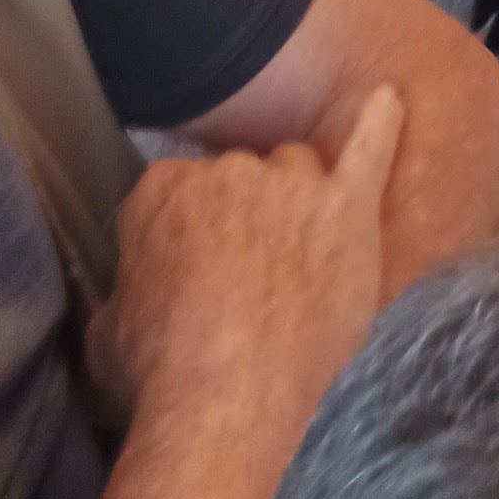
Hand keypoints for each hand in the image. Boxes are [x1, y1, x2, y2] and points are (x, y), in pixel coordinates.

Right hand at [103, 85, 402, 429]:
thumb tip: (133, 295)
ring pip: (301, 172)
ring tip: (298, 262)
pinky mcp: (347, 208)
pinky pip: (371, 148)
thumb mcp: (109, 326)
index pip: (184, 193)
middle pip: (246, 180)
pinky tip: (389, 100)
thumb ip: (129, 288)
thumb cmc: (158, 371)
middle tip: (249, 279)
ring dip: (299, 205)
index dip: (195, 235)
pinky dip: (382, 124)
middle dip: (247, 221)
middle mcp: (229, 170)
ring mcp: (292, 185)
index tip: (198, 272)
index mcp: (163, 189)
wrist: (225, 397)